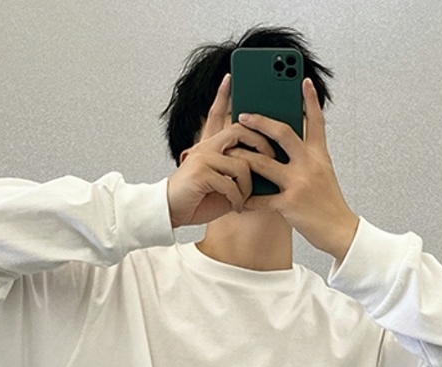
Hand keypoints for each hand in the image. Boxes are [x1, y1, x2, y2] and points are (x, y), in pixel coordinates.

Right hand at [166, 74, 276, 227]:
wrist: (170, 212)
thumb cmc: (196, 200)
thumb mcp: (222, 184)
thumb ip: (237, 172)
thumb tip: (260, 170)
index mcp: (208, 147)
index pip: (216, 116)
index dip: (222, 96)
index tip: (228, 78)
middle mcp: (205, 147)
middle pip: (240, 131)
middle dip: (261, 144)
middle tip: (271, 159)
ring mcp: (203, 157)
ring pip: (242, 163)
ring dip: (248, 186)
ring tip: (244, 199)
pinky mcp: (201, 172)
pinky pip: (231, 183)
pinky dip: (238, 199)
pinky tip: (235, 206)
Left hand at [229, 78, 359, 259]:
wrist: (340, 232)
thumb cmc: (329, 205)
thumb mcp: (324, 175)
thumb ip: (308, 158)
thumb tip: (286, 145)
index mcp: (319, 155)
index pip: (316, 121)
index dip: (310, 99)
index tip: (302, 79)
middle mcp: (309, 164)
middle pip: (282, 133)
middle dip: (260, 122)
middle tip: (243, 115)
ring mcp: (299, 183)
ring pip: (263, 163)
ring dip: (244, 158)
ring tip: (230, 153)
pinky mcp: (289, 204)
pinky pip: (260, 199)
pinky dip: (247, 199)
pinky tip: (238, 198)